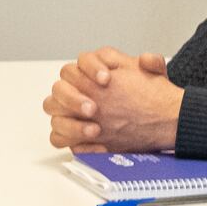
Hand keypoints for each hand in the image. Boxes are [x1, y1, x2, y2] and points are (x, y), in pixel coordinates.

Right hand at [41, 48, 181, 153]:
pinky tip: (97, 145)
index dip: (91, 69)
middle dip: (73, 98)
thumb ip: (153, 64)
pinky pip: (58, 137)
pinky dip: (73, 141)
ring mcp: (70, 112)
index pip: (81, 62)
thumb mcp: (153, 77)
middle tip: (93, 108)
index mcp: (91, 70)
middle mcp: (76, 89)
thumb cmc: (144, 95)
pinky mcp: (72, 134)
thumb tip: (147, 60)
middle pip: (59, 87)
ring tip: (95, 129)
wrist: (153, 119)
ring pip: (53, 111)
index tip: (106, 79)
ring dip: (71, 123)